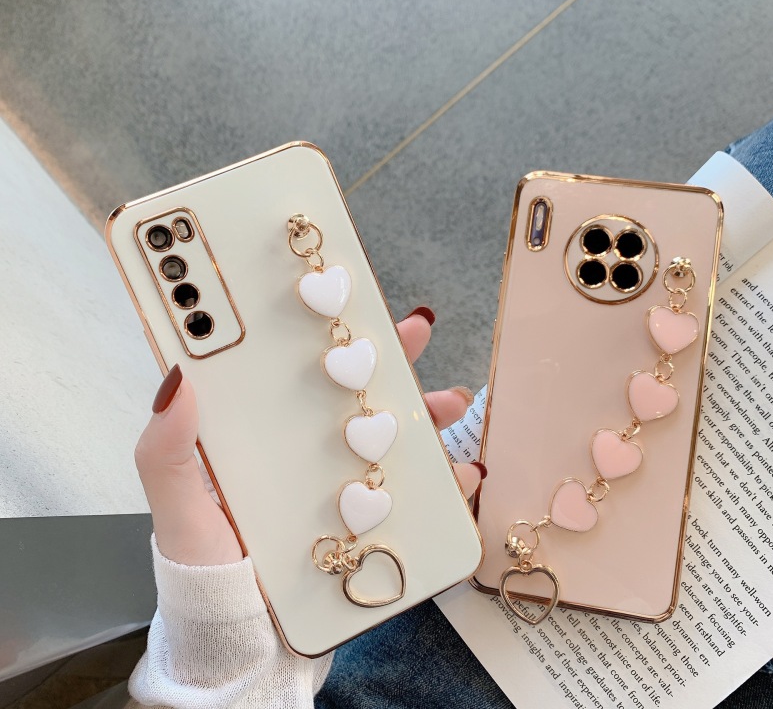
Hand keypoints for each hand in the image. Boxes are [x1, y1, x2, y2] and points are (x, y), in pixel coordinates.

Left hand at [134, 311, 483, 565]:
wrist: (245, 633)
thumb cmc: (207, 559)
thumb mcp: (178, 505)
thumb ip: (167, 449)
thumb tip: (177, 377)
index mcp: (260, 426)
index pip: (286, 360)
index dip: (308, 319)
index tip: (334, 283)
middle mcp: (305, 441)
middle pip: (348, 383)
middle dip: (385, 352)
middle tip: (413, 327)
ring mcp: (341, 474)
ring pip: (390, 425)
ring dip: (425, 408)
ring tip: (452, 400)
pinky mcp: (369, 512)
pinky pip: (414, 485)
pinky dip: (444, 474)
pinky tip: (462, 471)